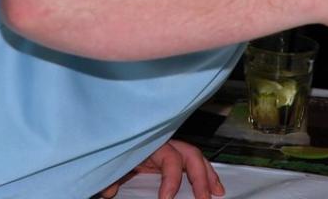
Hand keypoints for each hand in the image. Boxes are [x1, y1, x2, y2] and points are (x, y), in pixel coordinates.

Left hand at [97, 139, 225, 198]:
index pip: (169, 159)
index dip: (171, 179)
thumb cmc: (113, 146)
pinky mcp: (169, 156)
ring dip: (208, 174)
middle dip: (200, 176)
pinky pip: (190, 162)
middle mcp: (164, 143)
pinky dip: (202, 173)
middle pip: (190, 154)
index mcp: (151, 144)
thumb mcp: (112, 161)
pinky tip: (211, 186)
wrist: (110, 135)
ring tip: (217, 192)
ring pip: (195, 156)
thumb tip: (110, 190)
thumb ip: (111, 176)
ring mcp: (169, 148)